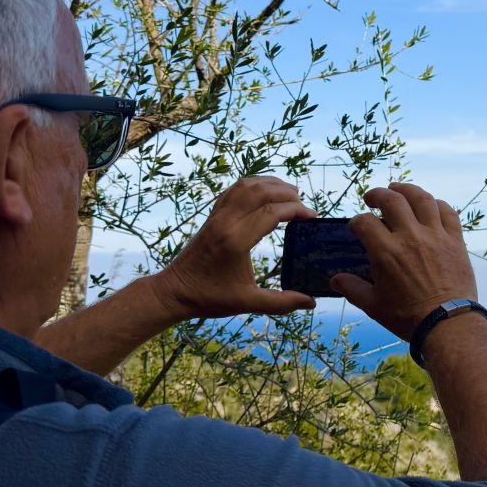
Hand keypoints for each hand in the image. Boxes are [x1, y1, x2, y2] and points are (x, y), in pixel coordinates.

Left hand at [151, 176, 316, 319]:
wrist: (175, 291)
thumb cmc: (210, 297)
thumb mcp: (247, 303)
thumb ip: (281, 302)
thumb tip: (311, 302)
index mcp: (235, 240)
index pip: (271, 212)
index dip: (296, 210)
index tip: (312, 217)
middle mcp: (226, 222)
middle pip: (261, 191)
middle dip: (287, 193)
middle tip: (304, 206)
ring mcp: (217, 215)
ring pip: (247, 185)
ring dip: (271, 184)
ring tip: (290, 194)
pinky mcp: (212, 215)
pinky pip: (234, 189)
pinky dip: (253, 185)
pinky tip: (265, 192)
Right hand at [332, 182, 477, 339]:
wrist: (447, 324)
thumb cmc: (408, 317)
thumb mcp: (374, 306)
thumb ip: (353, 289)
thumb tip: (335, 280)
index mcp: (386, 252)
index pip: (365, 222)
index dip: (357, 222)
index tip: (357, 227)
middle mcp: (410, 236)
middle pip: (392, 200)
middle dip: (377, 194)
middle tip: (371, 198)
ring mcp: (435, 235)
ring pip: (421, 198)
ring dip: (407, 189)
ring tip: (398, 189)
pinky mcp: (455, 240)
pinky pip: (447, 212)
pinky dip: (437, 204)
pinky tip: (430, 205)